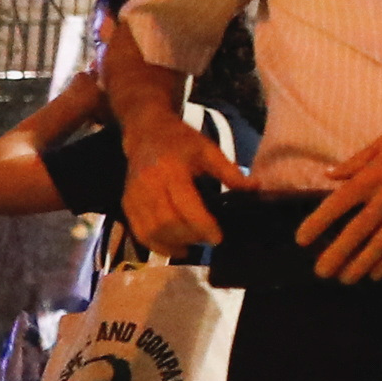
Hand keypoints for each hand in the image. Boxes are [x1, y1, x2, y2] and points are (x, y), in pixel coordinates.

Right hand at [118, 109, 247, 258]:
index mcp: (170, 170)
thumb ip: (229, 171)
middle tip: (208, 239)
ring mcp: (134, 196)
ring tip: (194, 244)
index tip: (218, 238)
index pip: (185, 205)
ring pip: (151, 231)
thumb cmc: (181, 141)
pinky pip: (140, 232)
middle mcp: (148, 185)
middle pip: (167, 223)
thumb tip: (255, 188)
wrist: (146, 132)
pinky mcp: (127, 204)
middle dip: (190, 237)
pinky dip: (157, 245)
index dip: (202, 225)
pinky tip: (176, 248)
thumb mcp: (208, 149)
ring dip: (174, 244)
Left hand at [294, 109, 381, 282]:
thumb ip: (357, 160)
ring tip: (345, 279)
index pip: (339, 202)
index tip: (302, 239)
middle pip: (358, 230)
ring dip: (362, 263)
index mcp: (375, 174)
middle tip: (321, 271)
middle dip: (338, 252)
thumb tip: (330, 175)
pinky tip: (378, 274)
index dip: (319, 222)